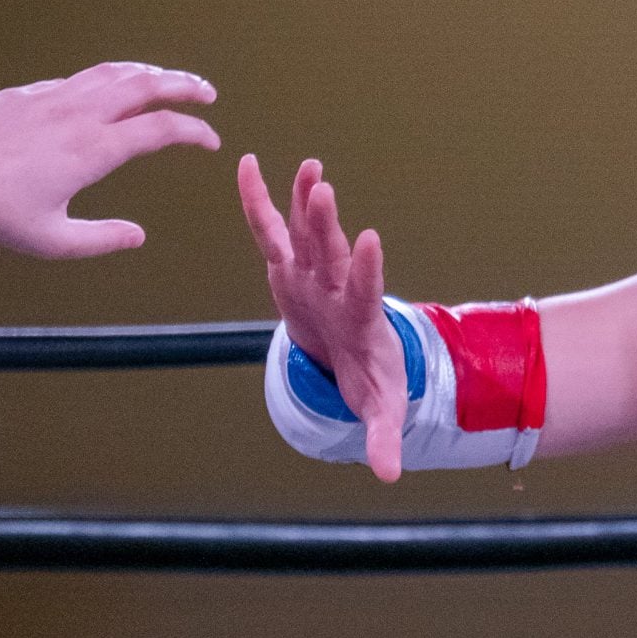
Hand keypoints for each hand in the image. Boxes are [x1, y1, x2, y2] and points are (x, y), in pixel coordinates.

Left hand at [0, 62, 219, 256]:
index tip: (211, 140)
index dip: (195, 132)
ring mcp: (55, 97)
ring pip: (115, 72)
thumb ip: (101, 239)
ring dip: (151, 72)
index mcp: (94, 150)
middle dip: (184, 85)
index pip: (160, 129)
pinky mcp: (32, 92)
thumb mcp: (52, 240)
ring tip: (170, 79)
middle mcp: (81, 115)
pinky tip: (115, 85)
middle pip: (146, 85)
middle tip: (206, 92)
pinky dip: (113, 75)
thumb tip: (137, 236)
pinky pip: (84, 76)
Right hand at [237, 154, 408, 479]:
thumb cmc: (371, 378)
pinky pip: (270, 229)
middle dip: (325, 224)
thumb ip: (383, 436)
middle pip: (332, 252)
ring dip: (303, 202)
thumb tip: (390, 474)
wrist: (357, 354)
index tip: (371, 240)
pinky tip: (246, 163)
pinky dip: (258, 199)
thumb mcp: (380, 409)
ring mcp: (313, 273)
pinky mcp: (288, 266)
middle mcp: (337, 288)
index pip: (366, 290)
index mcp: (359, 319)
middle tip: (323, 188)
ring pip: (307, 234)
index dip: (367, 268)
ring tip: (308, 168)